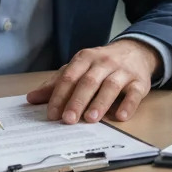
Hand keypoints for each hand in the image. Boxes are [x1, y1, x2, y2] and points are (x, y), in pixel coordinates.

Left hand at [26, 40, 158, 123]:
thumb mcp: (79, 68)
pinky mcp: (140, 81)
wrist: (136, 51)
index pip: (70, 76)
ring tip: (91, 119)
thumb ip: (57, 83)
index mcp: (85, 58)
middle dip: (77, 101)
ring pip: (110, 86)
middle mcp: (104, 62)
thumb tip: (31, 98)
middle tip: (68, 119)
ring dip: (100, 103)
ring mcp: (123, 71)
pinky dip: (129, 104)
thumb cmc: (102, 64)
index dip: (60, 95)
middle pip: (89, 81)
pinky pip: (135, 93)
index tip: (52, 114)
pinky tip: (121, 116)